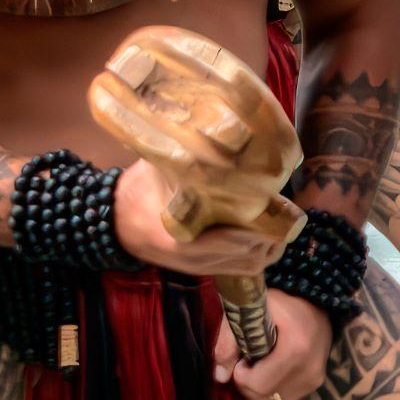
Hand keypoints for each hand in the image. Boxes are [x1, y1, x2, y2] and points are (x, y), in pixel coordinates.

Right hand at [112, 161, 282, 278]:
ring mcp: (199, 267)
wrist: (114, 221)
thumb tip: (215, 128)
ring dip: (270, 247)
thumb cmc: (136, 193)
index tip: (275, 204)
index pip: (232, 241)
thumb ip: (184, 157)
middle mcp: (193, 260)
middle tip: (284, 210)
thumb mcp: (156, 171)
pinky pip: (240, 270)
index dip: (259, 227)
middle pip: (249, 257)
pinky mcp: (203, 269)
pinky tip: (269, 236)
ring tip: (281, 222)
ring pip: (249, 267)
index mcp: (179, 239)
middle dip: (271, 235)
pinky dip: (260, 256)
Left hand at [214, 288, 332, 399]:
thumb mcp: (247, 312)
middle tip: (248, 361)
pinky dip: (270, 392)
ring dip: (258, 390)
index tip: (243, 354)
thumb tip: (220, 377)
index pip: (258, 384)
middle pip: (264, 397)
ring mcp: (314, 379)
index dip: (241, 373)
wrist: (314, 301)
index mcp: (296, 349)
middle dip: (247, 383)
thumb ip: (228, 342)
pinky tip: (270, 372)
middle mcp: (309, 369)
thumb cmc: (277, 302)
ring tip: (259, 367)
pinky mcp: (315, 383)